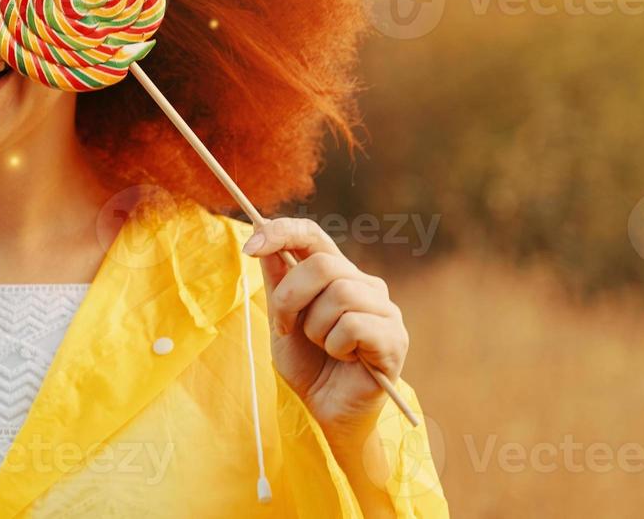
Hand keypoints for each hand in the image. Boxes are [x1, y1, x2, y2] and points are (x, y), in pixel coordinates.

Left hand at [242, 217, 409, 448]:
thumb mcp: (282, 321)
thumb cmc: (309, 366)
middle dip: (291, 298)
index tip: (250, 247)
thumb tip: (261, 235)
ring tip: (322, 348)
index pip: (313, 234)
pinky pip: (354, 325)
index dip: (282, 231)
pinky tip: (343, 359)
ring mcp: (384, 309)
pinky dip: (336, 345)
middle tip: (285, 328)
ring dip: (316, 328)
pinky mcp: (393, 337)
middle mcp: (365, 284)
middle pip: (323, 264)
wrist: (327, 413)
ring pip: (340, 293)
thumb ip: (278, 282)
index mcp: (338, 274)